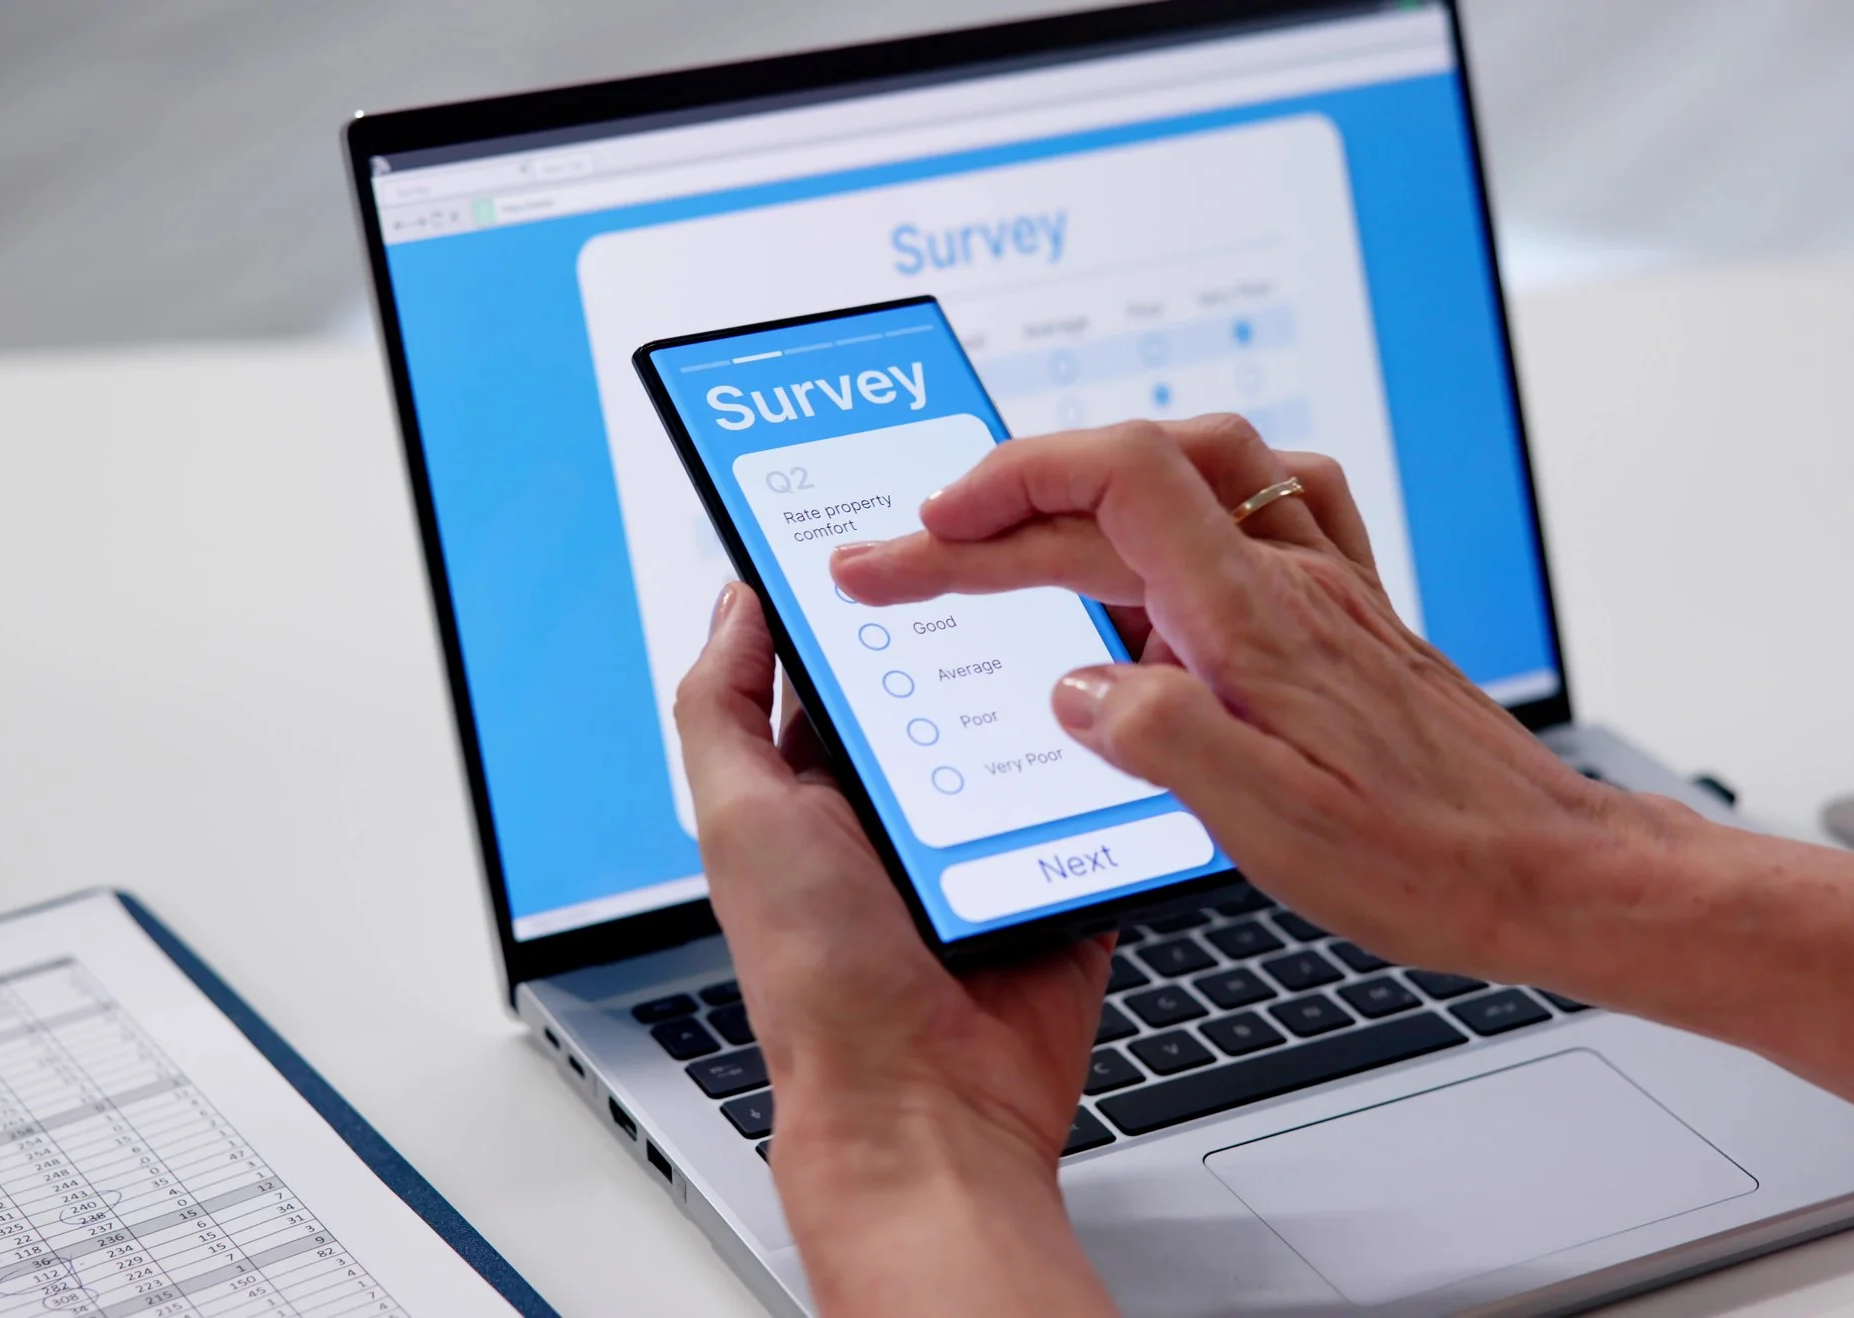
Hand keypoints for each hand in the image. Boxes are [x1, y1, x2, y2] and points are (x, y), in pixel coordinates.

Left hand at [674, 583, 1117, 1316]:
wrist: (925, 1108)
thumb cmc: (817, 980)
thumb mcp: (740, 819)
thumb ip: (722, 707)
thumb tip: (734, 602)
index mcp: (814, 795)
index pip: (843, 671)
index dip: (867, 604)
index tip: (904, 526)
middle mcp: (896, 818)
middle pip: (947, 691)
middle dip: (980, 637)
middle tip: (1022, 562)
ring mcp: (981, 852)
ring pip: (1027, 741)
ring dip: (1052, 702)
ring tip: (1085, 632)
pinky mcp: (1053, 888)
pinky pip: (1094, 815)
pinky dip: (1113, 780)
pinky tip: (1131, 727)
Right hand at [832, 415, 1672, 984]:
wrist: (1554, 869)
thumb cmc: (1429, 862)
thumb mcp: (1273, 828)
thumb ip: (1162, 741)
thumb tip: (1073, 691)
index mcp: (1256, 620)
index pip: (1120, 481)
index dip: (1009, 484)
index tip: (925, 540)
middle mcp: (1291, 581)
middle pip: (1126, 484)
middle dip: (995, 516)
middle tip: (903, 569)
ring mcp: (1322, 589)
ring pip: (1194, 475)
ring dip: (1089, 487)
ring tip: (1013, 540)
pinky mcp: (1344, 617)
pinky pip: (1261, 509)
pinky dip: (1186, 508)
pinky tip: (1163, 563)